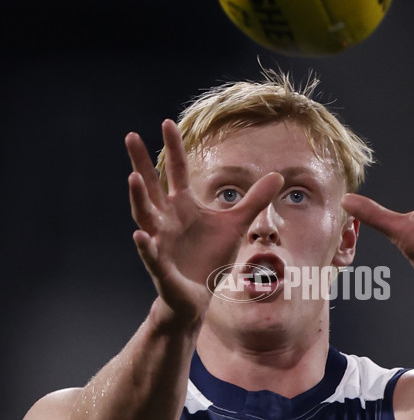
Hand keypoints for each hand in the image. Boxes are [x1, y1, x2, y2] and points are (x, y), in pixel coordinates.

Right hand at [126, 120, 282, 324]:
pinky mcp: (161, 268)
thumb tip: (277, 175)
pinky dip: (145, 247)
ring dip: (138, 198)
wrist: (197, 297)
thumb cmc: (210, 258)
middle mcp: (166, 219)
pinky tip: (139, 235)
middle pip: (151, 187)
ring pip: (145, 216)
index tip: (167, 122)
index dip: (174, 148)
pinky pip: (151, 255)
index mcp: (183, 206)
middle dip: (141, 162)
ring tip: (132, 178)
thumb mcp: (237, 225)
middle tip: (131, 136)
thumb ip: (254, 199)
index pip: (176, 172)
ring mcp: (160, 242)